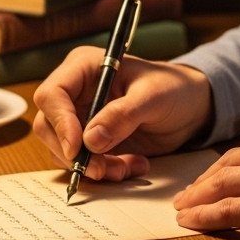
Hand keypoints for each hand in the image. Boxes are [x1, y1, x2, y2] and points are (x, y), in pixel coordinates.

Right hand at [32, 46, 212, 181]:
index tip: (77, 148)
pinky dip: (105, 171)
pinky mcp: (91, 141)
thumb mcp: (153, 96)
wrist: (190, 106)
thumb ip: (122, 114)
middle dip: (73, 153)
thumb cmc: (173, 88)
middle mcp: (75, 93)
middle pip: (49, 126)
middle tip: (101, 169)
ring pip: (64, 151)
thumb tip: (89, 140)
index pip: (52, 94)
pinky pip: (83, 163)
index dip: (60, 122)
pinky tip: (134, 165)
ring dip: (93, 166)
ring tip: (128, 166)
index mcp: (84, 68)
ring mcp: (81, 118)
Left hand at [173, 121, 239, 239]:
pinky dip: (202, 215)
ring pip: (222, 183)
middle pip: (231, 162)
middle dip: (206, 178)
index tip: (219, 174)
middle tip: (189, 191)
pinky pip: (226, 211)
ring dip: (197, 195)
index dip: (233, 165)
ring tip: (182, 207)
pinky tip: (189, 221)